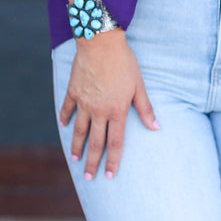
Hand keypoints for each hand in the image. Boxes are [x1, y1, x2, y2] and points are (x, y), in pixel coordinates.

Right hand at [59, 30, 157, 179]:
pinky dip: (65, 118)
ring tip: (75, 159)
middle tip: (88, 177)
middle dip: (92, 162)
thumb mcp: (138, 85)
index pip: (115, 143)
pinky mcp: (73, 91)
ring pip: (79, 130)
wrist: (100, 42)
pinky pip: (68, 109)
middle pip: (95, 142)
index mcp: (116, 111)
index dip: (113, 161)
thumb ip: (145, 108)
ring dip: (77, 146)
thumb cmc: (124, 62)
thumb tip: (156, 127)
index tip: (110, 175)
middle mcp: (98, 111)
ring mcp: (83, 102)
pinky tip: (64, 126)